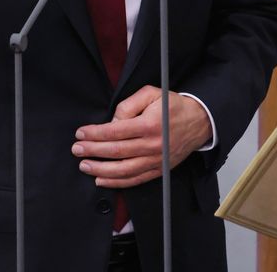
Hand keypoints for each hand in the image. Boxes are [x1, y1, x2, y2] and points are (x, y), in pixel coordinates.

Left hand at [72, 85, 213, 188]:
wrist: (199, 121)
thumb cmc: (173, 106)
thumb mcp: (151, 94)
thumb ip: (128, 105)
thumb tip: (112, 122)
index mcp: (149, 125)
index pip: (114, 132)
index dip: (94, 134)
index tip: (81, 133)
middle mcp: (153, 145)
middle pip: (116, 152)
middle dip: (92, 151)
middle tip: (77, 149)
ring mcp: (156, 160)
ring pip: (123, 170)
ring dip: (100, 170)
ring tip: (85, 166)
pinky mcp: (159, 170)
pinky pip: (135, 180)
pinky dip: (117, 182)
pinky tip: (101, 180)